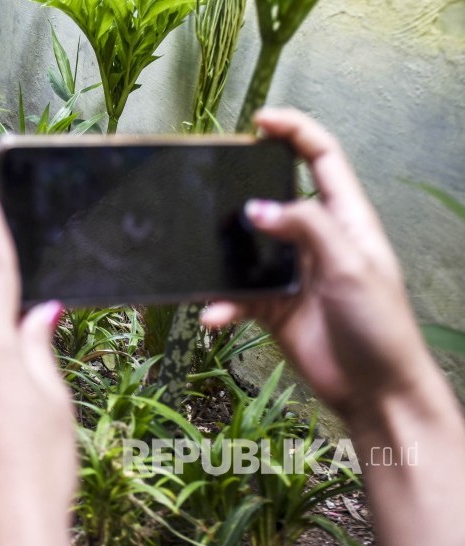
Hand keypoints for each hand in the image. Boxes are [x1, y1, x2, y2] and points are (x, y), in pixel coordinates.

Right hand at [201, 108, 437, 426]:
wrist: (374, 390)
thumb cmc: (378, 325)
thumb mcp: (349, 266)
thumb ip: (307, 228)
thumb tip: (257, 207)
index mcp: (345, 219)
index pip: (322, 159)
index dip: (295, 132)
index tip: (260, 121)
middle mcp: (316, 240)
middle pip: (277, 197)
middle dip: (245, 188)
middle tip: (212, 184)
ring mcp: (292, 273)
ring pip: (248, 248)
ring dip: (224, 256)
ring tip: (201, 258)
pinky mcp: (273, 306)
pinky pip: (238, 295)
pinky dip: (223, 304)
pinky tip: (214, 316)